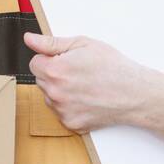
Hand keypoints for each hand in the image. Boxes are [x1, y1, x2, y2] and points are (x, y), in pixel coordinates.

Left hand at [23, 31, 154, 133]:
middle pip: (41, 80)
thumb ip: (51, 42)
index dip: (50, 58)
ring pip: (50, 97)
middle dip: (54, 74)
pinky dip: (70, 106)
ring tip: (84, 85)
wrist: (134, 93)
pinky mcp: (71, 124)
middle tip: (78, 71)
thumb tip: (29, 39)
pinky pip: (61, 112)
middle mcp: (55, 93)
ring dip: (60, 91)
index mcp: (55, 70)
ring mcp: (63, 111)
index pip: (34, 63)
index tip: (66, 60)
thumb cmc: (113, 67)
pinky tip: (86, 98)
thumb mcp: (83, 44)